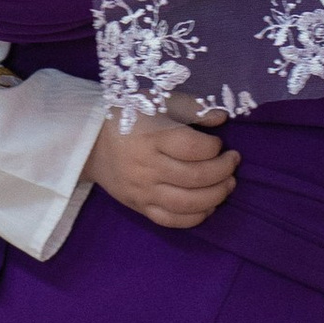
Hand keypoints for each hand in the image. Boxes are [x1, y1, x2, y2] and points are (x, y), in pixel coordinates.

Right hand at [91, 111, 238, 228]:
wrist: (90, 145)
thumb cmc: (127, 118)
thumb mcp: (155, 102)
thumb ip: (189, 107)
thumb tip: (221, 117)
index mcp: (150, 137)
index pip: (191, 147)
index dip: (213, 147)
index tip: (219, 142)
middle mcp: (146, 167)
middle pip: (195, 177)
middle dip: (223, 171)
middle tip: (233, 162)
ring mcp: (142, 191)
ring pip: (187, 203)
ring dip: (216, 196)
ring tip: (228, 184)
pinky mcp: (139, 207)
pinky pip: (171, 221)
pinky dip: (195, 217)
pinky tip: (209, 206)